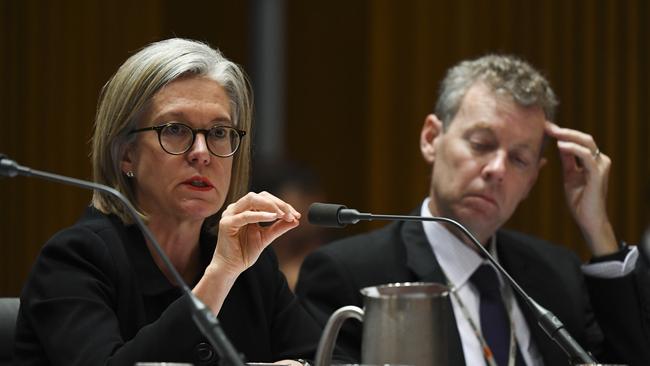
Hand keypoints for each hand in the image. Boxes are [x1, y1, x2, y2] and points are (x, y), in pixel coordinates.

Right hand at [214, 191, 300, 274]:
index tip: (296, 215)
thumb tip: (296, 220)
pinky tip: (273, 217)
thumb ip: (279, 227)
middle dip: (279, 203)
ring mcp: (230, 214)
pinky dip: (260, 215)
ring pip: (252, 200)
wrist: (231, 267)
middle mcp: (237, 208)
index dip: (282, 204)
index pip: (266, 199)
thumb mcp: (266, 237)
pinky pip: (245, 216)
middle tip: (292, 214)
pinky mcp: (227, 223)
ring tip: (284, 215)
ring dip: (271, 206)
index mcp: (246, 209)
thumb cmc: (245, 252)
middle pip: (260, 196)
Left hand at [545, 122, 616, 255]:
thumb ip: (568, 160)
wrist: (588, 219)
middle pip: (583, 138)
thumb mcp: (570, 176)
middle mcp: (600, 161)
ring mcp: (601, 166)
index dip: (563, 133)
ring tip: (552, 132)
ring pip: (586, 143)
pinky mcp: (597, 174)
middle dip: (564, 131)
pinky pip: (585, 156)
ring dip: (567, 136)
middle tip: (546, 126)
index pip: (579, 141)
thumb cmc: (579, 200)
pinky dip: (573, 148)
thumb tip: (560, 144)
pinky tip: (560, 145)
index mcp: (593, 160)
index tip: (545, 127)